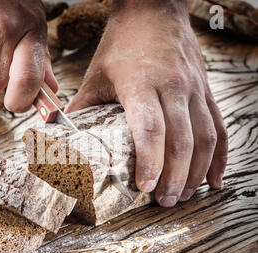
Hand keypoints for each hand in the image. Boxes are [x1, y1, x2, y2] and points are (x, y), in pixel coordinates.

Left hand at [67, 0, 227, 206]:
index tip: (145, 187)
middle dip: (174, 176)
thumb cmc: (122, 43)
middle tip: (164, 201)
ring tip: (183, 194)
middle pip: (181, 140)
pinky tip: (214, 176)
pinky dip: (218, 155)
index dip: (150, 161)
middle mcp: (173, 87)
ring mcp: (194, 88)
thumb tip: (66, 139)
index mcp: (141, 83)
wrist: (154, 9)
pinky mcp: (205, 90)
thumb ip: (83, 108)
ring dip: (196, 171)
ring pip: (204, 137)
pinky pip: (218, 126)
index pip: (150, 129)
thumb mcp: (96, 74)